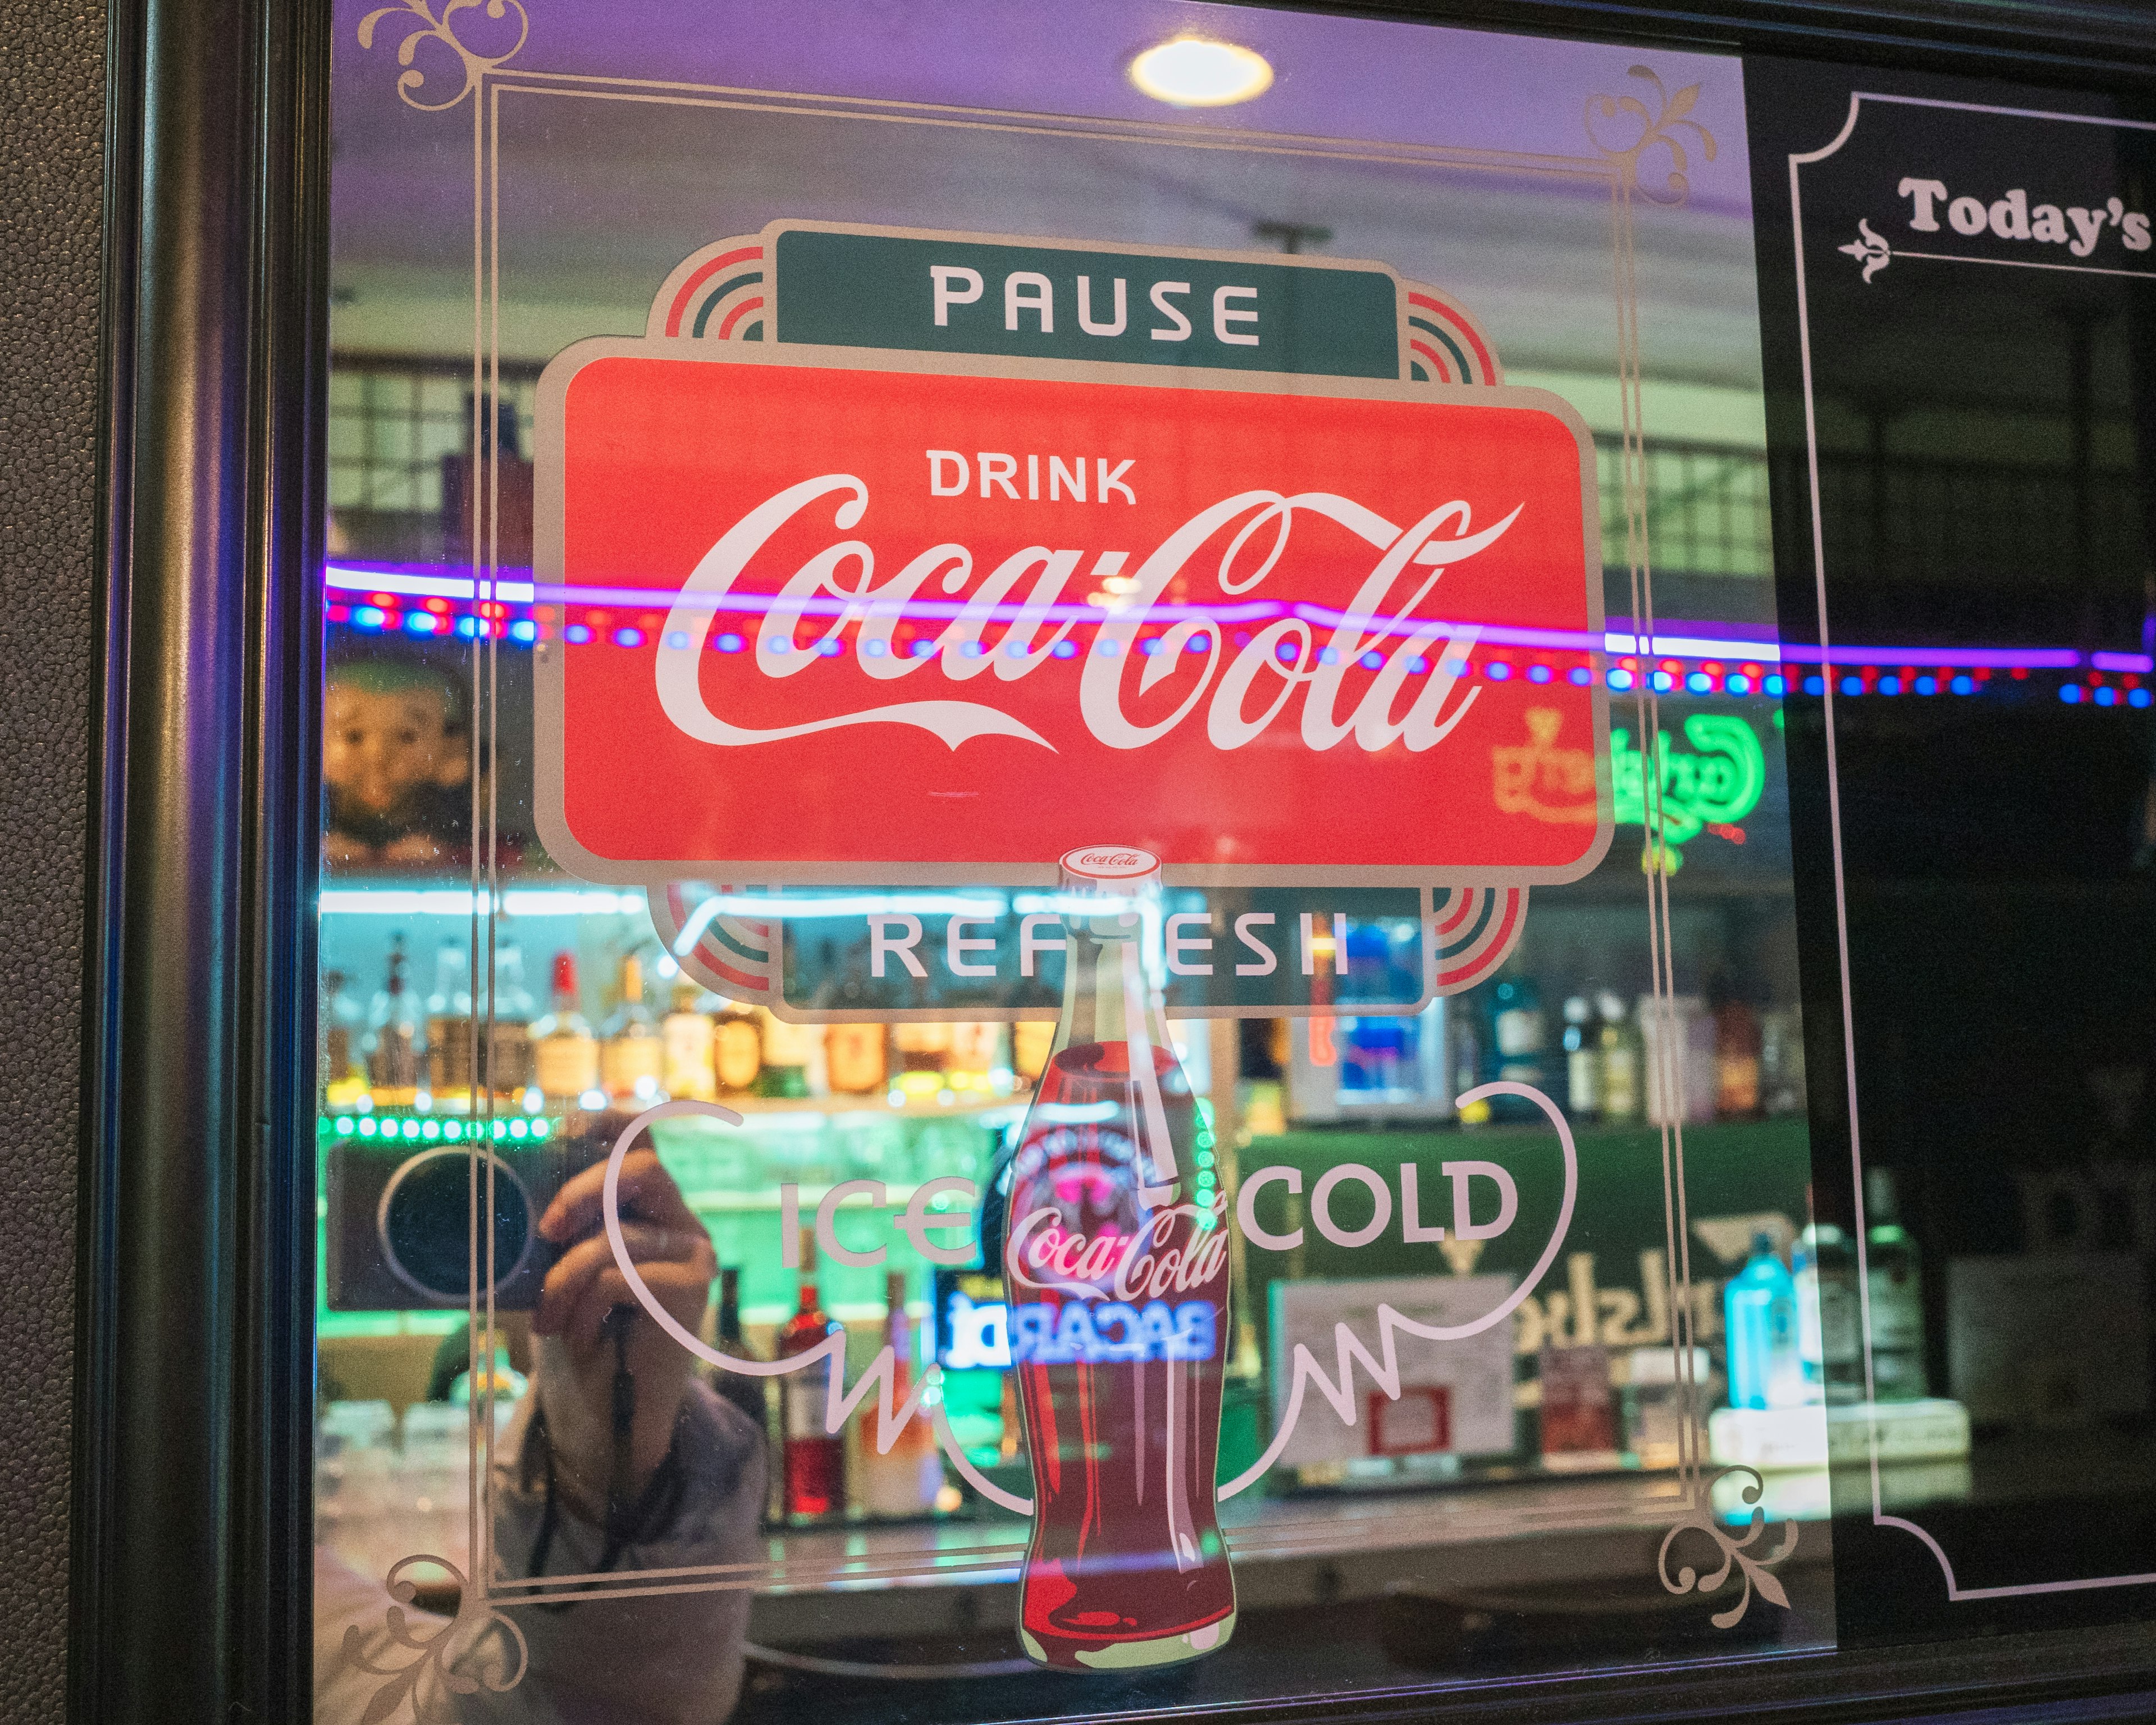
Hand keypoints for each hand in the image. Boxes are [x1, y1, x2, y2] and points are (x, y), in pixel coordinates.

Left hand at [530, 1143, 714, 1524]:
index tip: (565, 1127)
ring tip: (548, 1319)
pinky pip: (617, 1279)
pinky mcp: (691, 1288)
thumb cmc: (588, 1331)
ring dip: (564, 1282)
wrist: (618, 1408)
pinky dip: (585, 1311)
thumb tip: (507, 1193)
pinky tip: (584, 1337)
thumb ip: (561, 1231)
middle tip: (545, 1232)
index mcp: (650, 1205)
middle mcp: (680, 1220)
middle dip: (582, 1192)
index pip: (643, 1139)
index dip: (610, 1120)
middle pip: (640, 1168)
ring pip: (615, 1237)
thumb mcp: (566, 1270)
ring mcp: (692, 1252)